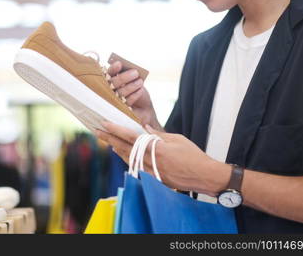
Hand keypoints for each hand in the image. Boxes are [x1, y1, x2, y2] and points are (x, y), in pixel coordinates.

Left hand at [95, 121, 229, 195]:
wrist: (204, 176)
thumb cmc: (193, 155)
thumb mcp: (176, 139)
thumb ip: (157, 134)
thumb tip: (143, 128)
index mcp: (156, 148)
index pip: (131, 137)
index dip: (116, 130)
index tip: (104, 123)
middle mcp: (151, 160)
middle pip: (124, 148)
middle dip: (110, 138)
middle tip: (98, 131)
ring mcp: (151, 171)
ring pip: (128, 158)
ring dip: (116, 148)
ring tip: (107, 140)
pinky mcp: (153, 178)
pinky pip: (136, 167)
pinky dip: (127, 158)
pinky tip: (122, 153)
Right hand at [108, 61, 161, 129]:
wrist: (145, 108)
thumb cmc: (137, 91)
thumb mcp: (134, 79)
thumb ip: (128, 72)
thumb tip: (125, 64)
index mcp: (112, 80)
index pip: (109, 74)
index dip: (113, 69)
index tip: (119, 64)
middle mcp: (110, 90)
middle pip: (113, 83)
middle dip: (124, 77)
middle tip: (135, 73)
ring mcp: (115, 100)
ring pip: (120, 92)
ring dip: (131, 86)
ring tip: (140, 82)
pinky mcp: (122, 109)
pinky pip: (126, 101)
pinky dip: (134, 95)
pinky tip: (140, 90)